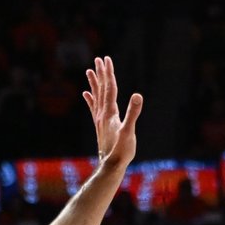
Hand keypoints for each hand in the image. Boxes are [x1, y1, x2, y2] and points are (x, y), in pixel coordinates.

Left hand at [82, 56, 143, 172]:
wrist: (111, 165)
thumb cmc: (122, 150)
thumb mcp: (129, 131)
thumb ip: (133, 113)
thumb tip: (138, 95)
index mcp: (110, 112)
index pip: (110, 88)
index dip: (109, 73)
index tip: (107, 59)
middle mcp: (102, 113)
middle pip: (101, 89)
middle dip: (101, 74)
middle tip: (99, 59)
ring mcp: (100, 120)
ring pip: (96, 97)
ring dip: (94, 83)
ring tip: (90, 71)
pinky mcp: (100, 126)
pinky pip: (93, 108)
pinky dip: (90, 99)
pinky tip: (86, 94)